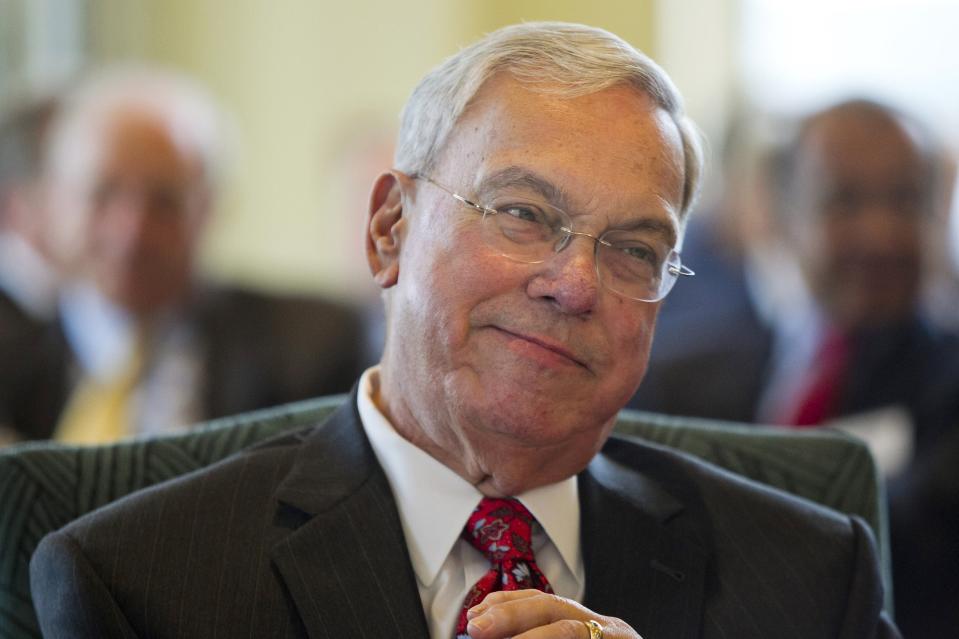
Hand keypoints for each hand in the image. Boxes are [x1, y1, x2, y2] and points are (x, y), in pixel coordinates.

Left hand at [465, 590, 642, 638]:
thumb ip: (544, 633)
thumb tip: (487, 629)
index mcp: (594, 626)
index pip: (546, 603)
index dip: (508, 604)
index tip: (474, 615)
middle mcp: (609, 628)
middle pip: (556, 609)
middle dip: (512, 614)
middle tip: (477, 628)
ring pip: (569, 632)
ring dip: (531, 638)